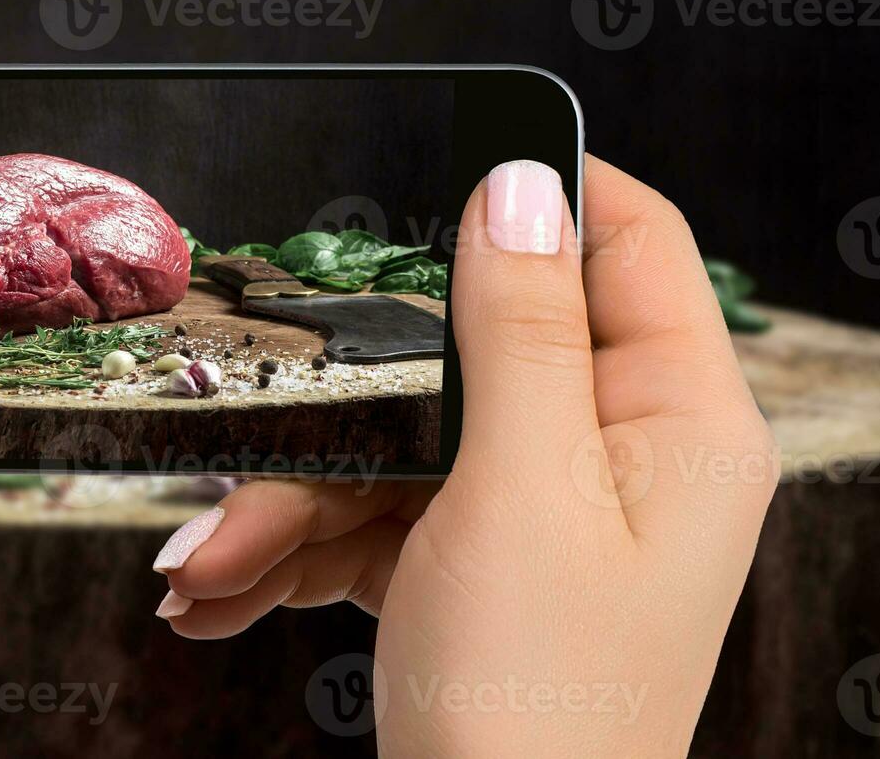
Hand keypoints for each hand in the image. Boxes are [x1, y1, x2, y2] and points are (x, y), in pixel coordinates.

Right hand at [150, 157, 775, 756]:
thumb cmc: (532, 708)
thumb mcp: (518, 492)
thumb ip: (520, 330)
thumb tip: (520, 186)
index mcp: (675, 423)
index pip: (631, 244)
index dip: (540, 195)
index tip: (434, 174)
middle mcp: (614, 456)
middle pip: (471, 352)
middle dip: (349, 404)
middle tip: (258, 437)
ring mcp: (538, 511)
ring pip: (400, 441)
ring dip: (290, 501)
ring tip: (204, 567)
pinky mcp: (471, 558)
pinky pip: (376, 514)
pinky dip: (295, 548)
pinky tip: (219, 591)